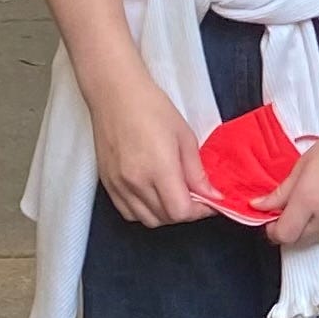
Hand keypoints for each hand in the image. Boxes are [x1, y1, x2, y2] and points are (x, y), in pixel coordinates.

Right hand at [88, 71, 214, 226]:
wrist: (116, 97)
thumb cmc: (154, 110)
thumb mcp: (185, 137)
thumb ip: (196, 171)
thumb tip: (211, 195)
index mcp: (158, 170)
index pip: (180, 211)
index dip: (200, 211)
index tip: (211, 201)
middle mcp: (135, 184)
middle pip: (164, 218)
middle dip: (185, 213)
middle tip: (198, 197)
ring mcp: (118, 187)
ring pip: (145, 219)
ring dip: (165, 214)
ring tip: (178, 195)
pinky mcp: (107, 185)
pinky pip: (128, 212)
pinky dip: (145, 211)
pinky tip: (155, 196)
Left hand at [258, 111, 318, 247]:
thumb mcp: (306, 162)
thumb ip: (281, 190)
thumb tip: (259, 206)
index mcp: (309, 197)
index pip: (284, 235)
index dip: (274, 232)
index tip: (274, 223)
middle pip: (301, 241)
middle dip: (293, 230)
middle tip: (295, 213)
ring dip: (316, 227)